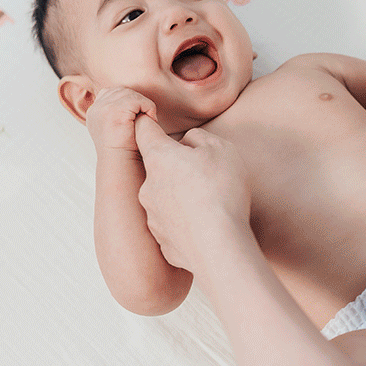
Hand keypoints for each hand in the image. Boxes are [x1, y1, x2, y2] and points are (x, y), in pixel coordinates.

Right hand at [86, 87, 157, 152]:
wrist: (120, 163)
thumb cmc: (123, 150)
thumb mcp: (115, 129)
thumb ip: (118, 115)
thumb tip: (131, 107)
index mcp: (94, 112)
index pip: (111, 93)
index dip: (128, 100)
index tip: (137, 115)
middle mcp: (96, 108)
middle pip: (122, 91)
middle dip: (137, 101)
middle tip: (146, 116)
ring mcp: (103, 108)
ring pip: (130, 95)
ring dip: (143, 105)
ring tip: (149, 118)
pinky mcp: (115, 111)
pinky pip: (137, 100)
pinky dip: (148, 107)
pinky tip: (151, 119)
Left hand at [133, 115, 250, 272]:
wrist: (218, 246)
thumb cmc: (221, 192)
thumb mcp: (222, 149)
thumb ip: (201, 139)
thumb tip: (189, 143)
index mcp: (159, 158)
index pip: (144, 131)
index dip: (147, 122)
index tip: (148, 118)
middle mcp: (147, 186)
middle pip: (157, 167)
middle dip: (175, 166)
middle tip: (204, 173)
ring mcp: (152, 216)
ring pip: (164, 197)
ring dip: (181, 196)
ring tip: (209, 203)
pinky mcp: (162, 241)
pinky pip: (174, 225)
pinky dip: (186, 223)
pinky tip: (207, 227)